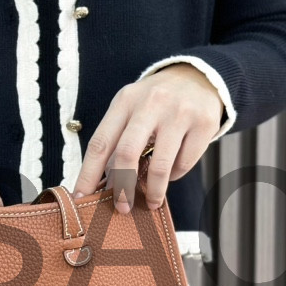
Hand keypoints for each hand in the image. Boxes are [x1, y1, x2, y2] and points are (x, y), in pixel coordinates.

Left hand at [71, 63, 224, 213]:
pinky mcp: (204, 123)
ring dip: (154, 190)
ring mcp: (179, 113)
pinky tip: (172, 172)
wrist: (198, 77)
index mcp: (125, 101)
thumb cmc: (156, 101)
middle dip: (122, 187)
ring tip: (153, 201)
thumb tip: (105, 183)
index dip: (88, 173)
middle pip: (127, 153)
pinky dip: (176, 175)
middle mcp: (151, 104)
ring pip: (161, 165)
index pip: (100, 142)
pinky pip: (185, 162)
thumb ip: (118, 139)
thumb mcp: (132, 109)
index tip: (80, 196)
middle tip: (121, 208)